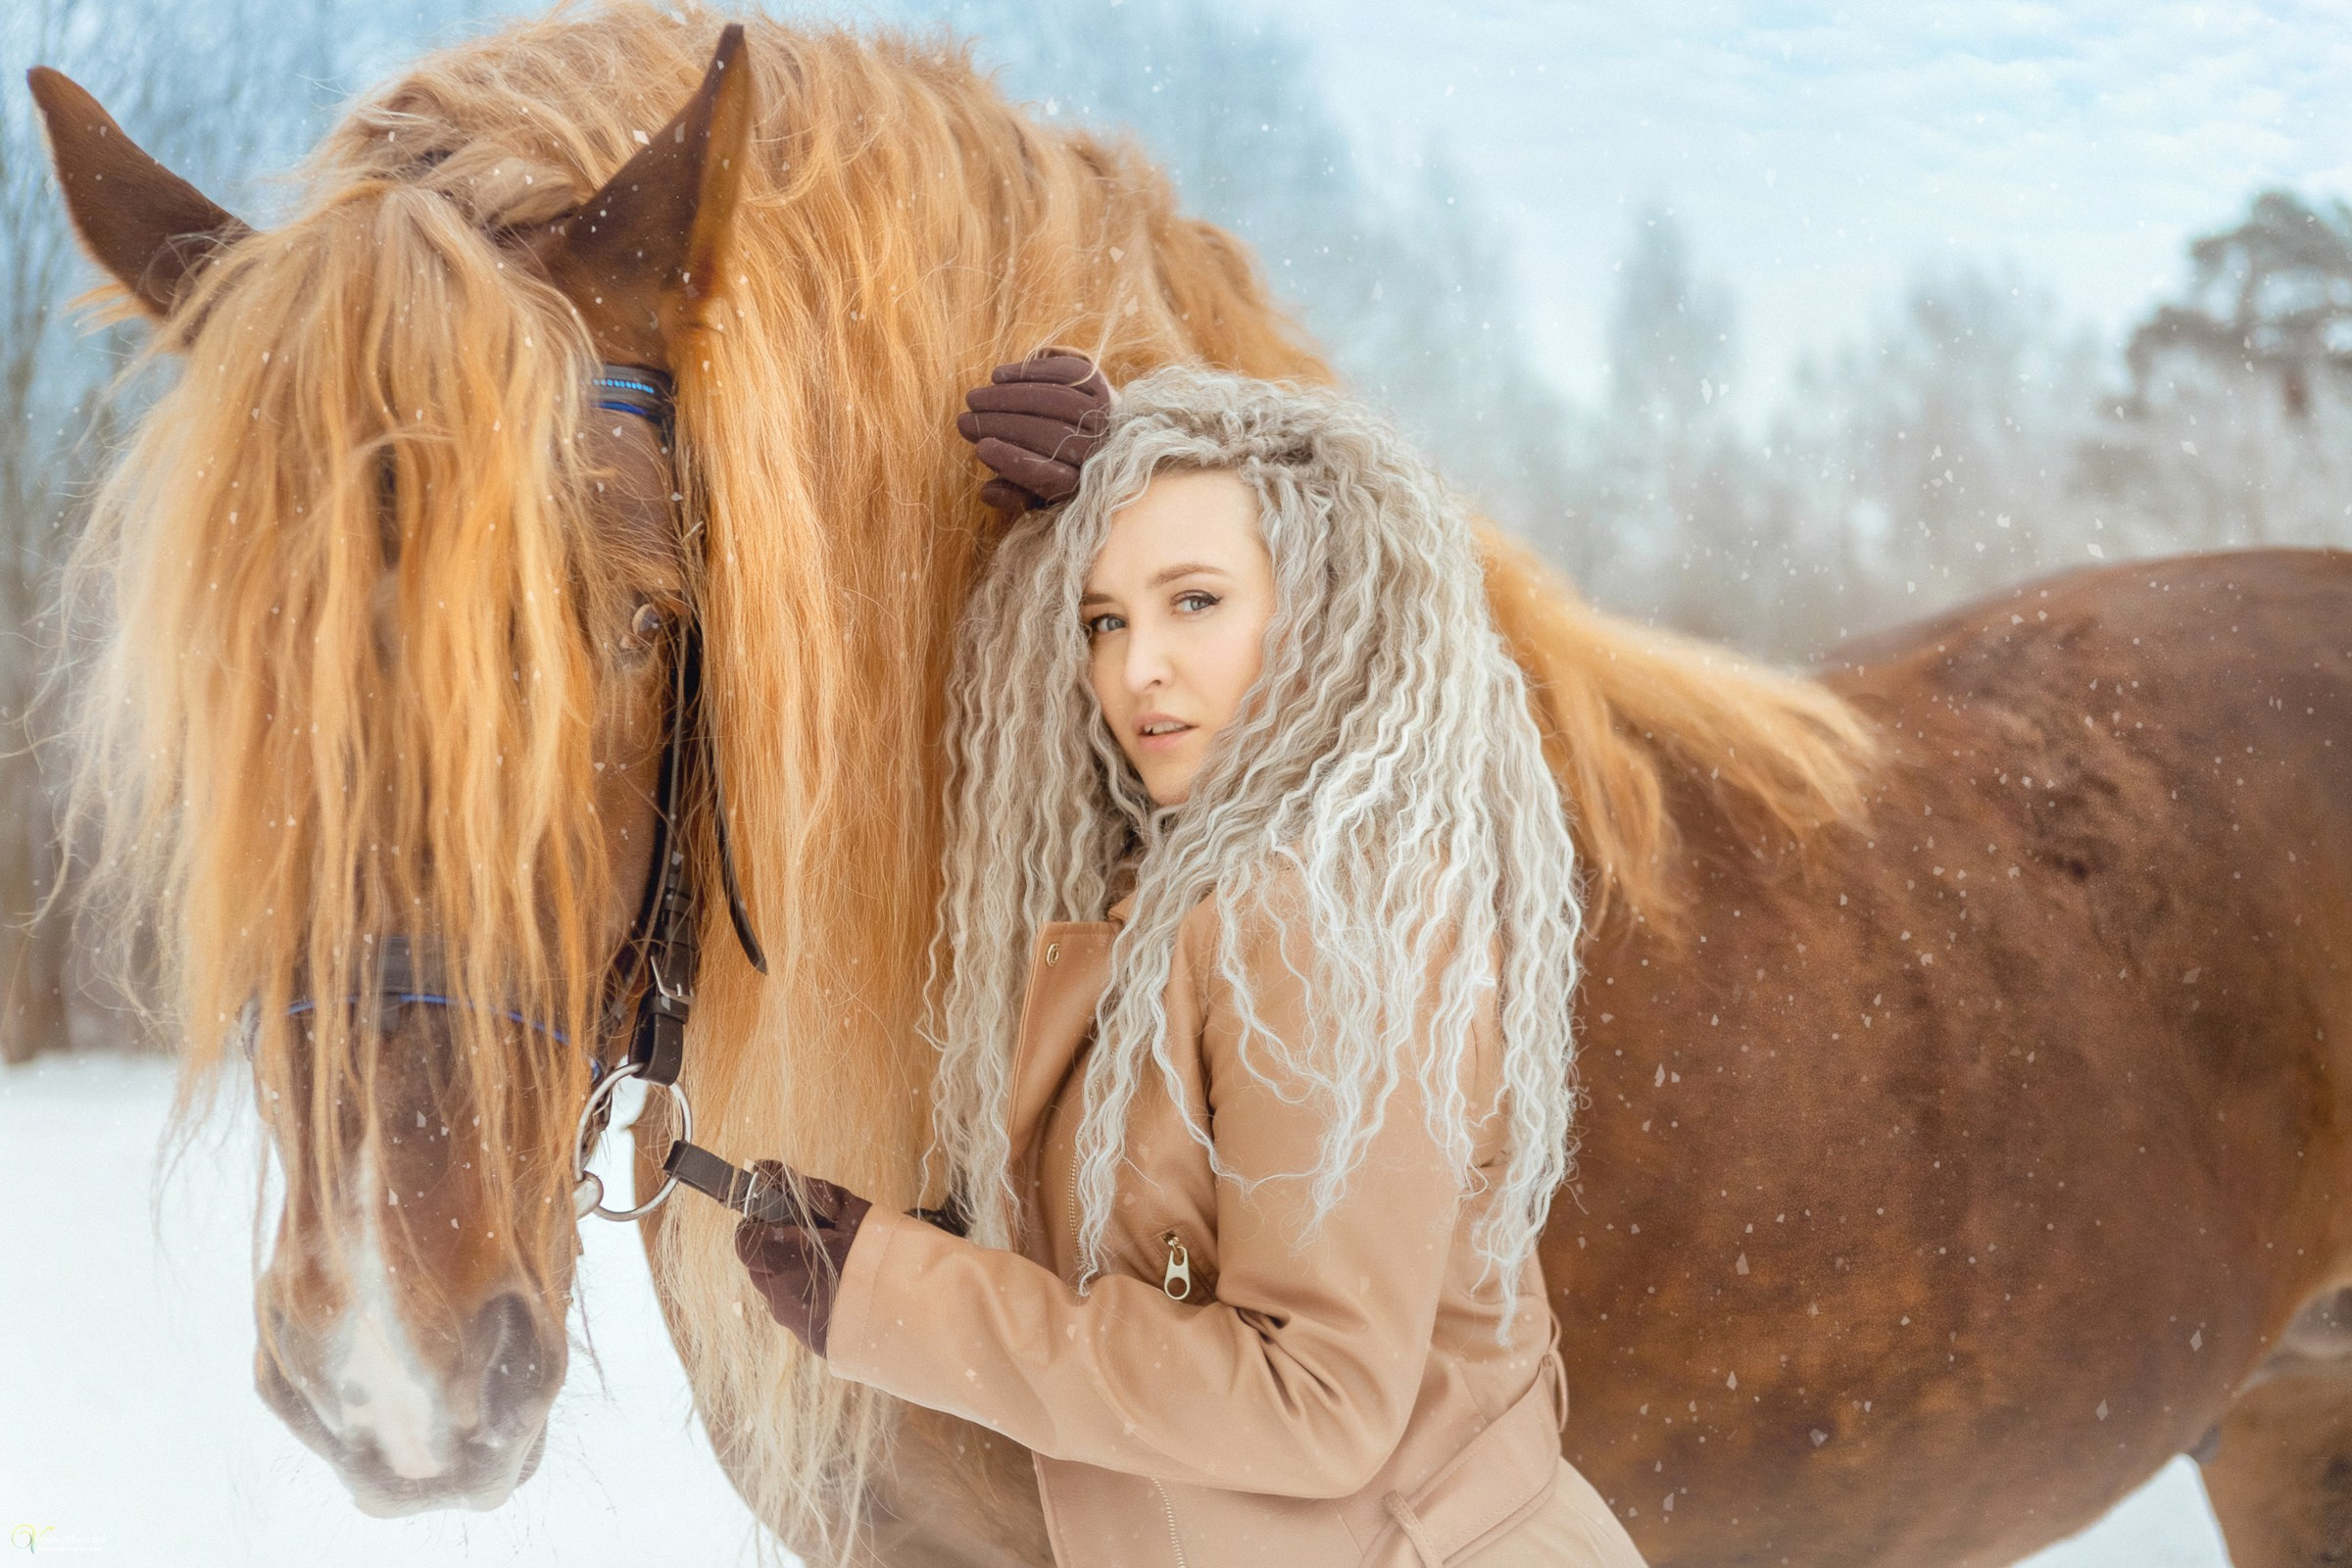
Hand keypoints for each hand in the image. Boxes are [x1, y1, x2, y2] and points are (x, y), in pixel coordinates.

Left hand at [730, 1159, 871, 1355]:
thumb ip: (802, 1191)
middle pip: (760, 1268)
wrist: (926, 1313)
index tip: (785, 1217)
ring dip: (797, 1277)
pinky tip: (848, 1294)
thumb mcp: (849, 1211)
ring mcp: (799, 1325)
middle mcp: (783, 1297)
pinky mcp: (816, 1344)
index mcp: (787, 1259)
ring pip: (781, 1294)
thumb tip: (762, 1168)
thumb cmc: (889, 1252)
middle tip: (820, 1241)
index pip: (744, 1240)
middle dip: (779, 1251)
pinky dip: (815, 1302)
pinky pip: (802, 1316)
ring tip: (840, 1270)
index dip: (760, 1225)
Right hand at [955, 346, 1113, 514]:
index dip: (1015, 462)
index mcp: (1085, 484)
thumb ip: (1013, 496)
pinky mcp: (1101, 384)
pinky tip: (997, 377)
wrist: (1091, 433)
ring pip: (1056, 400)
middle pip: (1051, 435)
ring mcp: (1106, 415)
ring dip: (1008, 397)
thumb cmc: (1051, 468)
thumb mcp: (1033, 493)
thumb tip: (987, 493)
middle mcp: (1101, 449)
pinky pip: (1065, 373)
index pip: (1052, 476)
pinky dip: (1029, 372)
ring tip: (973, 399)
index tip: (980, 449)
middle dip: (1002, 425)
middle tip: (964, 421)